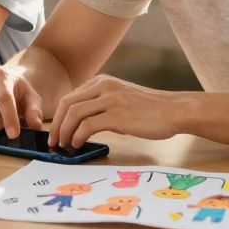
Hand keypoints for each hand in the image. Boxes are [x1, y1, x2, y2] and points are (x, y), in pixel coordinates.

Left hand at [48, 74, 186, 149]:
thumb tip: (83, 125)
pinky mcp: (117, 115)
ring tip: (65, 147)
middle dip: (57, 126)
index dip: (59, 117)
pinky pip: (87, 126)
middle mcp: (103, 86)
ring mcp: (110, 99)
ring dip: (65, 133)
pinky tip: (79, 145)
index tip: (56, 133)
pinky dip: (77, 137)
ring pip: (74, 114)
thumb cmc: (151, 109)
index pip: (70, 97)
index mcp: (102, 82)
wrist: (174, 110)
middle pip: (67, 104)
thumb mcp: (122, 98)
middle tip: (54, 143)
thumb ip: (103, 104)